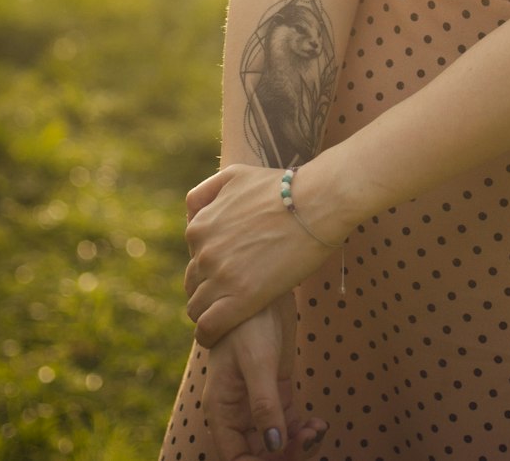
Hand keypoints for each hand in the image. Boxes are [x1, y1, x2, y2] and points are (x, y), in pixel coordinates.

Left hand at [185, 163, 343, 346]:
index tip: (231, 271)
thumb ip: (207, 192)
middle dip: (210, 289)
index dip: (211, 267)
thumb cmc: (285, 188)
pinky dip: (211, 334)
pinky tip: (223, 333)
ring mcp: (220, 276)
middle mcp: (204, 251)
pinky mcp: (240, 299)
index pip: (193, 259)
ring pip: (198, 308)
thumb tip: (192, 213)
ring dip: (211, 312)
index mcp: (199, 226)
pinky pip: (209, 328)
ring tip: (233, 312)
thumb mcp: (236, 175)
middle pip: (193, 284)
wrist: (317, 202)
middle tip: (235, 292)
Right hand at [204, 296, 328, 458]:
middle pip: (257, 453)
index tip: (284, 460)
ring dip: (297, 445)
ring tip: (317, 430)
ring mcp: (257, 403)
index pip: (235, 457)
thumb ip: (264, 405)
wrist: (261, 288)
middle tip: (310, 441)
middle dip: (284, 456)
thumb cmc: (248, 321)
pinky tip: (318, 423)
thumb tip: (274, 446)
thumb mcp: (258, 361)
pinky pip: (288, 424)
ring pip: (275, 442)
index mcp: (222, 410)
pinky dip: (302, 430)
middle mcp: (237, 412)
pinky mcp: (275, 391)